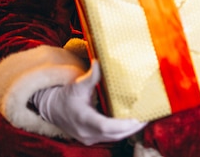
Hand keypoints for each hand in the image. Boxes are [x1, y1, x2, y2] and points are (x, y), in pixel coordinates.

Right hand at [31, 60, 146, 144]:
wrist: (52, 108)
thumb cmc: (66, 95)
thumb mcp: (78, 85)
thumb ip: (91, 76)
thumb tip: (100, 62)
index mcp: (82, 118)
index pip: (104, 126)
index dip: (122, 125)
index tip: (137, 119)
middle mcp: (85, 131)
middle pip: (113, 134)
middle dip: (132, 128)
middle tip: (147, 117)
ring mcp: (88, 137)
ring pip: (113, 138)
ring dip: (130, 131)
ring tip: (144, 119)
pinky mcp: (91, 138)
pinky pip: (110, 137)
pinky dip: (123, 131)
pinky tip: (133, 123)